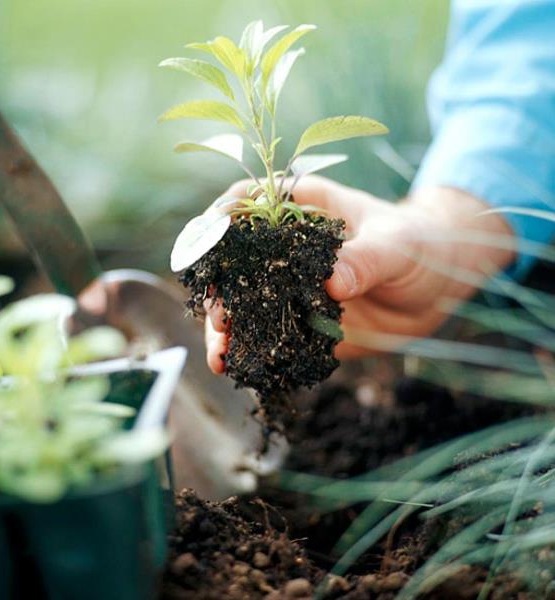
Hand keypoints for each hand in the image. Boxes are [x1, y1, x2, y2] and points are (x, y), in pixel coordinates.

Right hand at [205, 176, 515, 372]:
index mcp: (301, 209)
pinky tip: (237, 368)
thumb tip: (333, 282)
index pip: (249, 203)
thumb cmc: (417, 245)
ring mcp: (288, 287)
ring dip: (226, 329)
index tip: (206, 238)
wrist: (433, 288)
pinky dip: (251, 351)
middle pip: (235, 262)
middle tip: (221, 317)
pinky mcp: (298, 320)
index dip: (222, 218)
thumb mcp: (397, 245)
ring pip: (244, 304)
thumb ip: (365, 259)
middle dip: (220, 288)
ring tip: (221, 355)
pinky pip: (268, 334)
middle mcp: (284, 248)